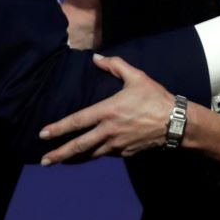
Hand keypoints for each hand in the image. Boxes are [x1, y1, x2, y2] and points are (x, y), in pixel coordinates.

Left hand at [38, 54, 171, 164]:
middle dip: (59, 154)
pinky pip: (106, 154)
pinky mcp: (126, 153)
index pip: (77, 122)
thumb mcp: (136, 76)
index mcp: (107, 112)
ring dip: (74, 159)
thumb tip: (95, 57)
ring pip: (91, 154)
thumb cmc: (155, 98)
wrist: (176, 123)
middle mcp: (109, 131)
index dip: (58, 128)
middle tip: (44, 161)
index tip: (42, 135)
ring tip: (60, 162)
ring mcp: (117, 145)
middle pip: (79, 146)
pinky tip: (89, 154)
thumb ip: (114, 65)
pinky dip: (95, 154)